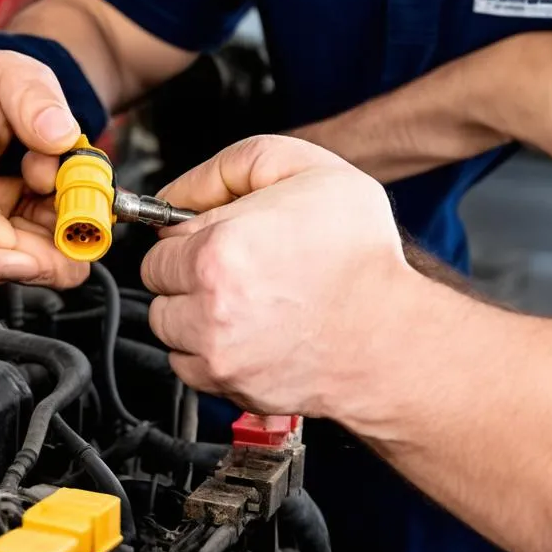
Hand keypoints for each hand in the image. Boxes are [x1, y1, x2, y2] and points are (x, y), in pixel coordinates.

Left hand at [141, 135, 413, 419]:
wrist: (393, 337)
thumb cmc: (360, 256)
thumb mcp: (306, 167)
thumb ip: (231, 165)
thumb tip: (176, 194)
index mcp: (219, 247)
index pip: (162, 237)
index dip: (194, 231)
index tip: (219, 235)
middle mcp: (209, 304)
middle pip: (157, 282)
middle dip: (188, 269)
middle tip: (237, 265)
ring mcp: (217, 351)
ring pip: (168, 325)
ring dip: (192, 311)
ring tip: (244, 300)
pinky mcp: (228, 386)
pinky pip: (188, 365)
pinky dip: (207, 350)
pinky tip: (246, 331)